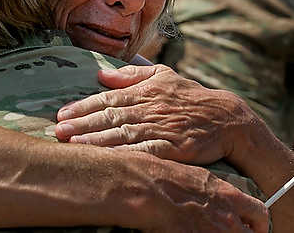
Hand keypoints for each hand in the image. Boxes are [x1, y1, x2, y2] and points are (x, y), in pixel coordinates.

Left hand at [55, 64, 255, 164]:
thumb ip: (132, 75)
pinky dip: (125, 156)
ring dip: (96, 140)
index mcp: (144, 92)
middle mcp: (148, 109)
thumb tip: (101, 73)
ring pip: (123, 134)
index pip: (107, 98)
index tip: (61, 114)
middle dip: (81, 124)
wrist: (227, 118)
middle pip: (110, 116)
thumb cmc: (190, 96)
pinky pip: (146, 152)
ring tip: (73, 144)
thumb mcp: (163, 76)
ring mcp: (161, 128)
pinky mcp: (174, 148)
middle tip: (58, 130)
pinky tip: (107, 160)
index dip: (82, 107)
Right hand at [117, 151, 268, 232]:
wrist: (140, 184)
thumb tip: (209, 198)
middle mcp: (225, 216)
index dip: (259, 224)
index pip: (260, 213)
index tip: (251, 227)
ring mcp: (212, 231)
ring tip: (205, 231)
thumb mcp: (190, 174)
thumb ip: (207, 189)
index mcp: (226, 193)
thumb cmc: (158, 174)